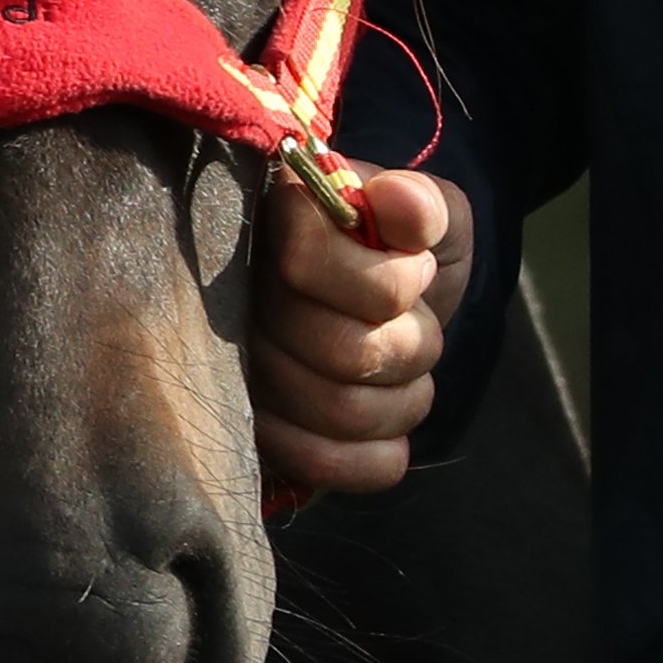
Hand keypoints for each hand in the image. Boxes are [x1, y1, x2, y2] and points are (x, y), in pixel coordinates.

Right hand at [251, 164, 469, 494]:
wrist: (384, 298)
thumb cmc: (401, 248)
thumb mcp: (427, 210)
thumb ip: (422, 202)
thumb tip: (397, 199)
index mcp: (268, 228)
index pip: (308, 267)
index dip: (386, 284)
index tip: (414, 267)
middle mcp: (235, 298)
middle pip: (342, 352)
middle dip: (411, 347)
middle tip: (416, 328)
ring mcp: (240, 370)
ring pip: (341, 410)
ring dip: (404, 400)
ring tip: (406, 373)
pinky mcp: (260, 430)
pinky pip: (317, 462)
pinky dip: (374, 459)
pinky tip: (389, 437)